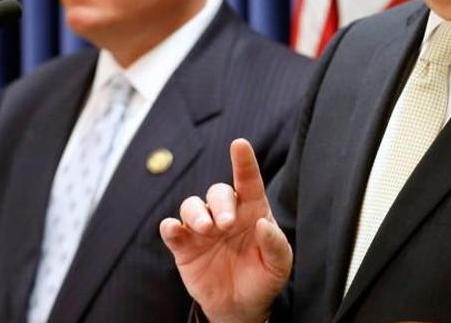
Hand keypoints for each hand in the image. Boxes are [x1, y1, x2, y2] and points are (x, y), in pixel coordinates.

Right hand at [160, 139, 291, 322]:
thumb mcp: (279, 264)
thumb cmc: (263, 277)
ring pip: (191, 205)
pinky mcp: (184, 246)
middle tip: (226, 224)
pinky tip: (175, 229)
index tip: (239, 144)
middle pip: (217, 192)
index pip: (248, 181)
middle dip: (220, 203)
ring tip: (206, 229)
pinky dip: (171, 227)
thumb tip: (262, 223)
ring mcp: (203, 229)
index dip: (243, 162)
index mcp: (252, 211)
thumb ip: (275, 244)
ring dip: (196, 213)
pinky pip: (171, 230)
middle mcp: (225, 214)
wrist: (240, 307)